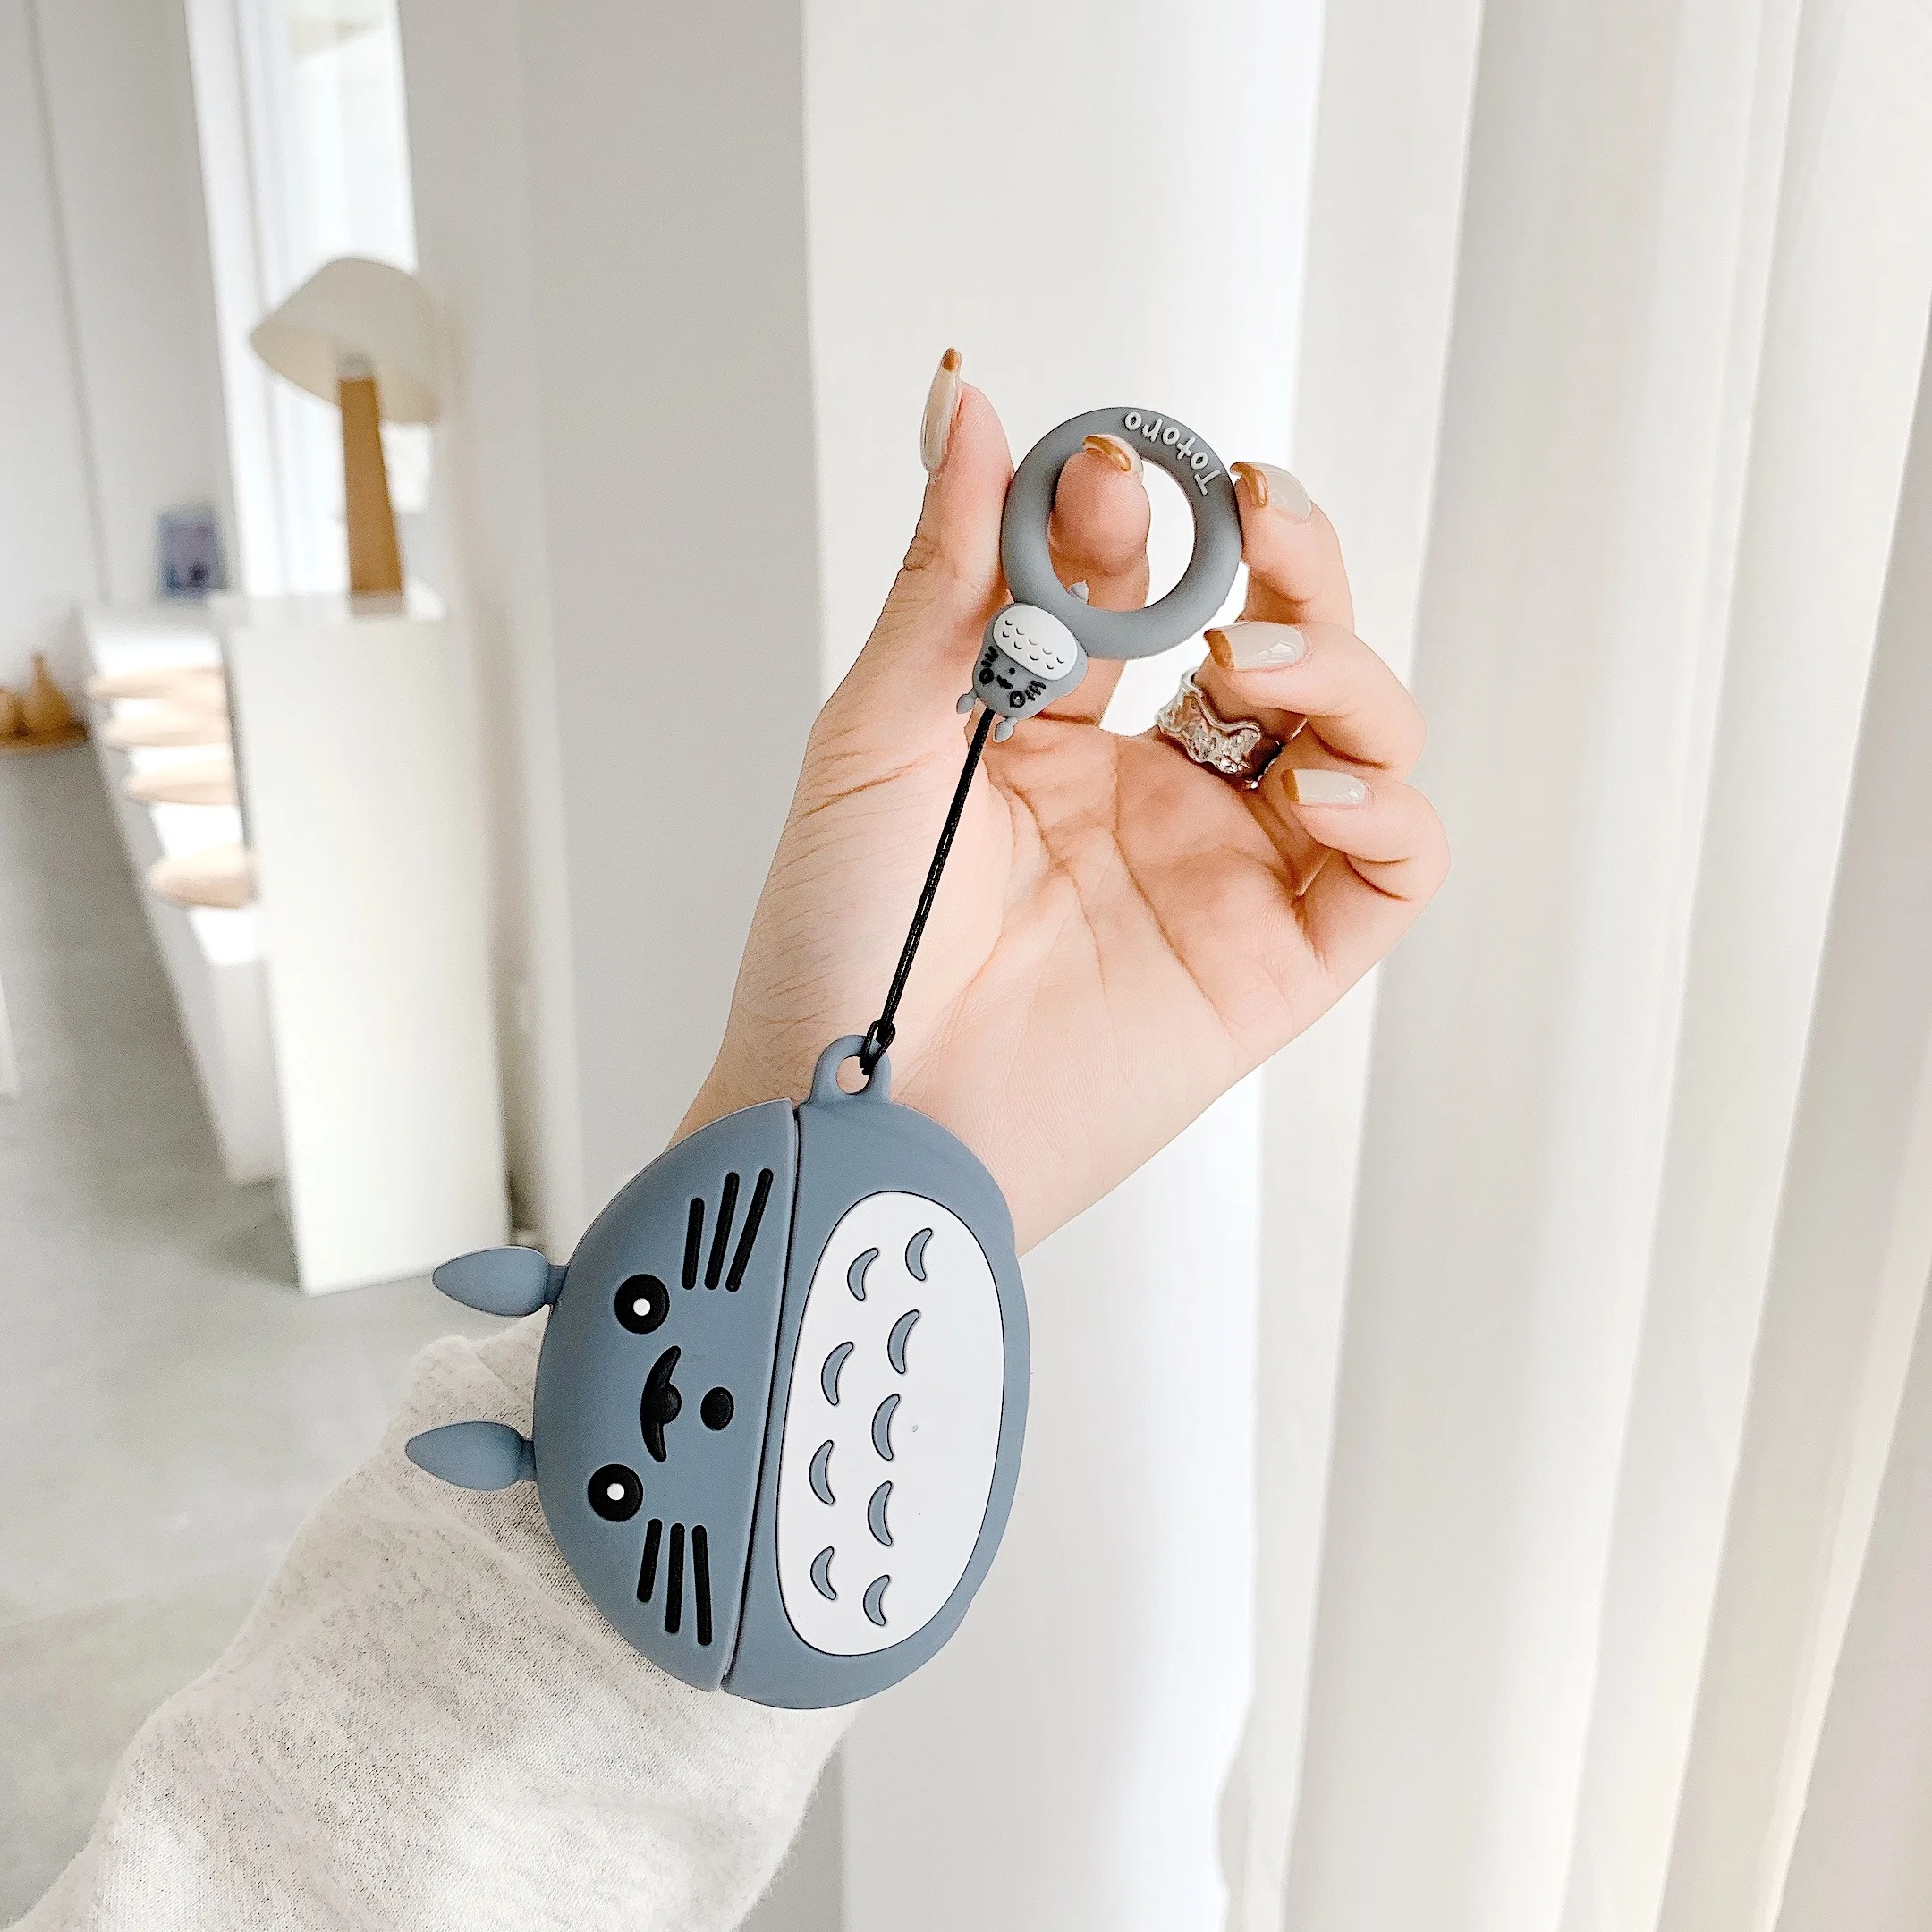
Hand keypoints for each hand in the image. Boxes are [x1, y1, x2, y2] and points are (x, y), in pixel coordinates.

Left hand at [681, 355, 1447, 1251]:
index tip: (1114, 469)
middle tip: (1254, 510)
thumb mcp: (882, 735)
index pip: (1145, 586)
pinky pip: (1389, 873)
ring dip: (1338, 666)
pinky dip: (1392, 810)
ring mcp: (1219, 873)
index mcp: (1053, 733)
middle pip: (1277, 642)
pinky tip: (1321, 784)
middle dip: (1285, 558)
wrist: (853, 1117)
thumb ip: (948, 574)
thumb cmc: (838, 946)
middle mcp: (1151, 793)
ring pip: (1355, 735)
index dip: (1143, 518)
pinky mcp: (1273, 965)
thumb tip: (965, 401)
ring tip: (1251, 659)